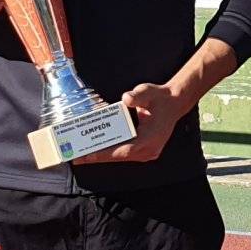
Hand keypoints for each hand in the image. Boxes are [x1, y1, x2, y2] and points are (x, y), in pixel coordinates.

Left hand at [76, 80, 192, 164]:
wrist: (173, 103)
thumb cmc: (160, 98)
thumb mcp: (148, 92)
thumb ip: (138, 96)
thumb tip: (126, 99)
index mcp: (151, 138)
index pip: (126, 150)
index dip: (106, 153)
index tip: (89, 155)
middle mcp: (149, 149)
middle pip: (119, 156)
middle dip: (98, 156)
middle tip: (77, 157)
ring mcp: (146, 152)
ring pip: (120, 156)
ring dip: (102, 155)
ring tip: (81, 155)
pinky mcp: (143, 150)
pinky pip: (123, 153)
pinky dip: (109, 151)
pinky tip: (95, 149)